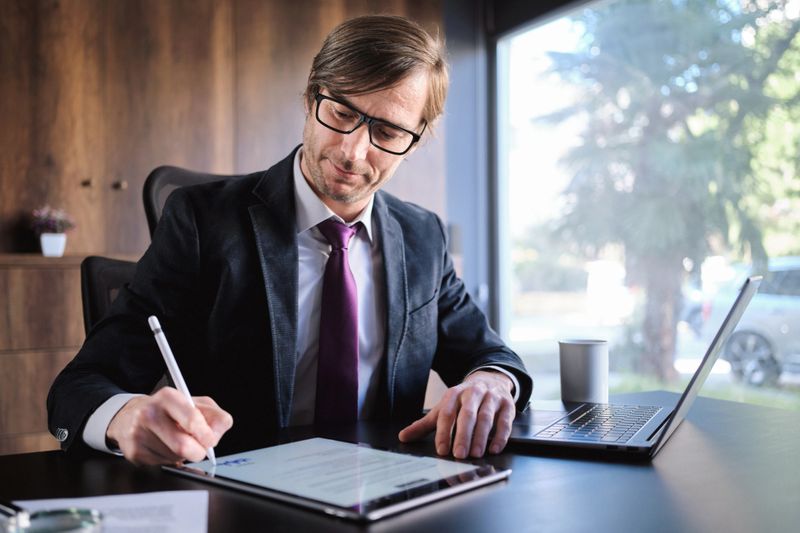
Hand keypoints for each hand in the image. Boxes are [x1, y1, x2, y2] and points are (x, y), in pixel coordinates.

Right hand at [106, 387, 232, 465]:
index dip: (206, 434)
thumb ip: (214, 416)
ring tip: (176, 441)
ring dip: (183, 455)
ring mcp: (139, 434)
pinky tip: (164, 447)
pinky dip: (170, 460)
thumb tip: (216, 435)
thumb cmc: (169, 410)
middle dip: (197, 452)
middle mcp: (150, 414)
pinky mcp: (134, 453)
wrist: (131, 416)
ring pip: (175, 458)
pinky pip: (163, 464)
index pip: (192, 419)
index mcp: (168, 397)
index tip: (211, 440)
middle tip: (199, 448)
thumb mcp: (195, 403)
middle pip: (183, 445)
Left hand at [397, 370, 515, 458]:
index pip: (447, 413)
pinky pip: (505, 421)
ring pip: (486, 417)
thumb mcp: (444, 408)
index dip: (444, 432)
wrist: (490, 380)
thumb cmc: (464, 400)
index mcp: (454, 394)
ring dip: (481, 437)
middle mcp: (473, 394)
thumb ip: (424, 424)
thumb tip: (404, 437)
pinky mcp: (507, 405)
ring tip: (475, 454)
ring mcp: (491, 398)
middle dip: (463, 435)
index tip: (441, 449)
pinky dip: (500, 436)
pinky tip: (494, 448)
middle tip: (459, 454)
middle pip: (467, 414)